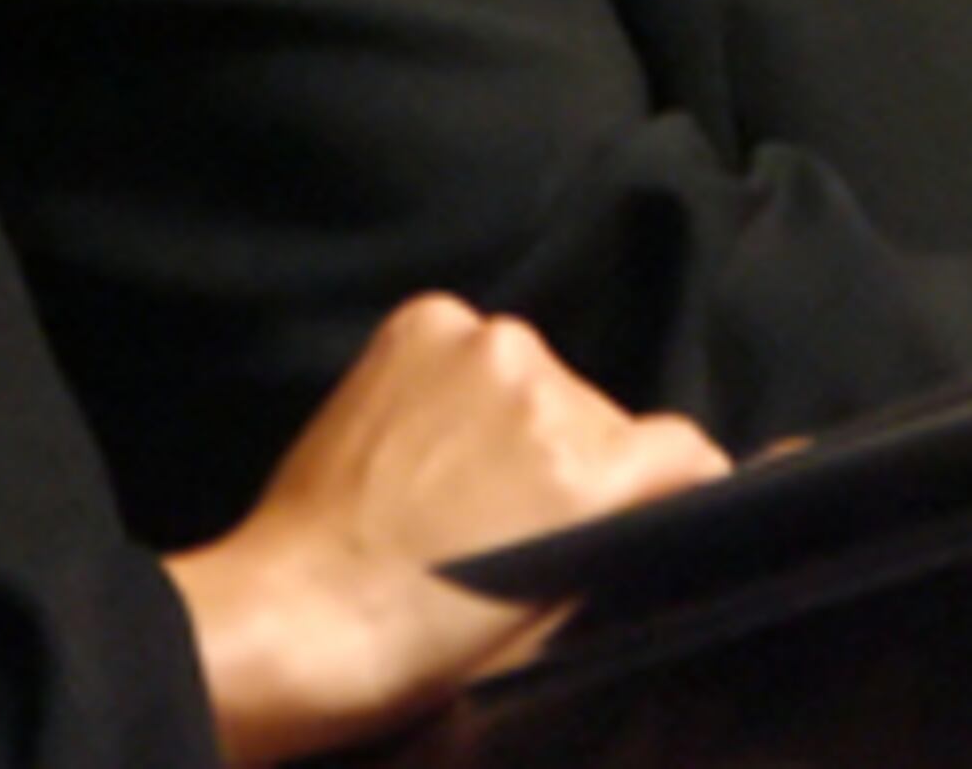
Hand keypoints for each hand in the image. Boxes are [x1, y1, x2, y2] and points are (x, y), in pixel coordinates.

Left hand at [160, 294, 728, 765]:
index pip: (682, 449)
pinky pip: (471, 344)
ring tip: (444, 482)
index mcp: (591, 474)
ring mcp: (480, 348)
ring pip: (534, 380)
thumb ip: (616, 542)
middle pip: (600, 416)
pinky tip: (417, 439)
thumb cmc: (410, 644)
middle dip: (568, 459)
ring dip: (508, 418)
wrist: (289, 621)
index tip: (645, 501)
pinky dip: (453, 382)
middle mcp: (546, 393)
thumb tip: (653, 497)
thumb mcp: (553, 619)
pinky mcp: (422, 326)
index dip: (666, 483)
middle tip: (505, 517)